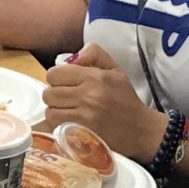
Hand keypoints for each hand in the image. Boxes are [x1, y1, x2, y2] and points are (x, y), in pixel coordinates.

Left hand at [42, 43, 165, 162]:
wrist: (139, 130)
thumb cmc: (125, 99)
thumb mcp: (115, 69)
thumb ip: (93, 54)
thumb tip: (69, 58)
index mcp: (95, 77)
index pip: (55, 74)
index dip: (57, 78)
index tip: (66, 83)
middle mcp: (88, 96)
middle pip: (49, 93)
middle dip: (55, 95)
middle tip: (67, 98)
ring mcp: (83, 117)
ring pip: (49, 111)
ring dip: (56, 111)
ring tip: (69, 111)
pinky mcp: (81, 134)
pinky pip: (55, 126)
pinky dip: (58, 125)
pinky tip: (69, 123)